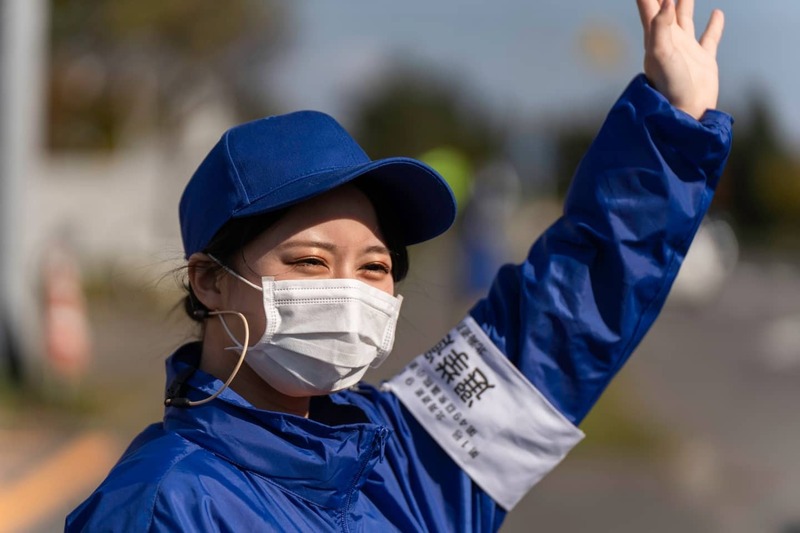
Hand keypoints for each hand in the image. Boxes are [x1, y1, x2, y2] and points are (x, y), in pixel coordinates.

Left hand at [637, 0, 724, 119]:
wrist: (686, 112)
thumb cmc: (670, 86)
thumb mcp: (661, 54)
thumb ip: (660, 28)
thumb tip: (665, 3)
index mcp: (656, 37)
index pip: (648, 6)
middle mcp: (669, 41)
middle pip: (665, 9)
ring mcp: (686, 50)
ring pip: (685, 18)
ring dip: (684, 3)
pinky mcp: (703, 60)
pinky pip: (709, 37)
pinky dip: (714, 25)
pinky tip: (717, 13)